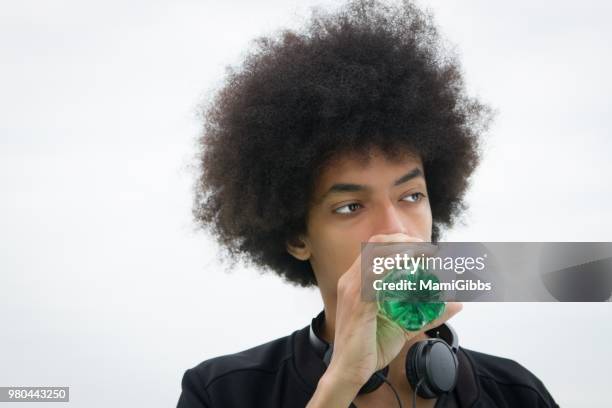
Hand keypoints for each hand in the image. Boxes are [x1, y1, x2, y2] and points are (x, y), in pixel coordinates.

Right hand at [311, 233, 461, 405]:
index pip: (377, 247)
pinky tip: (412, 266)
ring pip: (378, 254)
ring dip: (404, 248)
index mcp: (357, 281)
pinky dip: (396, 264)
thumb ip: (427, 313)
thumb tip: (457, 304)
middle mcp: (351, 279)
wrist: (350, 372)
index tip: (426, 248)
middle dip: (406, 239)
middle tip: (429, 249)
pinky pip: (376, 275)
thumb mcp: (405, 326)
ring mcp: (352, 289)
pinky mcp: (357, 302)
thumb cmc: (370, 348)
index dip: (401, 241)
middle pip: (378, 243)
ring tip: (426, 253)